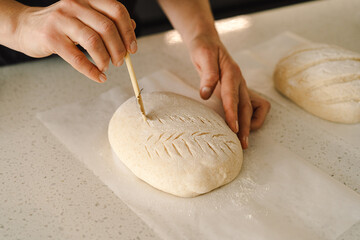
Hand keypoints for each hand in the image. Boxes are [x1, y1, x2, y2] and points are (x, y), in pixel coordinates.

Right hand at [16, 0, 135, 81]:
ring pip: (94, 42)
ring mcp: (62, 20)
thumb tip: (132, 26)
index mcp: (87, 0)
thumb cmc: (60, 25)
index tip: (133, 48)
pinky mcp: (51, 38)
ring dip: (105, 59)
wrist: (25, 26)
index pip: (116, 10)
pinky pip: (77, 58)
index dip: (128, 31)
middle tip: (120, 61)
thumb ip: (107, 20)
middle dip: (119, 49)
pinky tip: (98, 77)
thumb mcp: (85, 18)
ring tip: (106, 67)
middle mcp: (75, 5)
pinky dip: (91, 71)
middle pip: (107, 27)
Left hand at [188, 35, 269, 148]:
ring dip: (250, 123)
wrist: (208, 41)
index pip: (233, 95)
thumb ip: (207, 75)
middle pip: (247, 106)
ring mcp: (242, 86)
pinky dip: (250, 117)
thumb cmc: (204, 49)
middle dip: (245, 126)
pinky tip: (239, 125)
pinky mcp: (239, 90)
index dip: (233, 113)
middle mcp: (240, 80)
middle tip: (241, 144)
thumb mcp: (202, 55)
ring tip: (242, 137)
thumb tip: (205, 95)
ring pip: (254, 107)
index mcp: (231, 72)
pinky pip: (252, 105)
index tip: (232, 128)